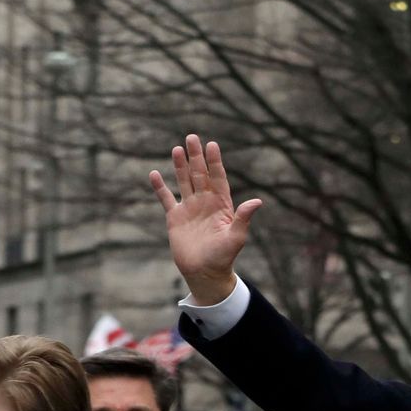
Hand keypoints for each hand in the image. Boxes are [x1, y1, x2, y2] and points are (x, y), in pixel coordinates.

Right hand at [148, 135, 262, 305]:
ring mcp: (190, 208)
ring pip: (184, 182)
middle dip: (196, 157)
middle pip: (200, 174)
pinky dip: (160, 188)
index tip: (212, 145)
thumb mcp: (236, 237)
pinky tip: (154, 174)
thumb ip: (243, 218)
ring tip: (177, 149)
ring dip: (180, 166)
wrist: (205, 273)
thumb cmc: (223, 257)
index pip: (218, 178)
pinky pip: (166, 199)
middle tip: (192, 137)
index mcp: (221, 205)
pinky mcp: (175, 218)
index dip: (215, 162)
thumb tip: (257, 201)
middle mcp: (205, 203)